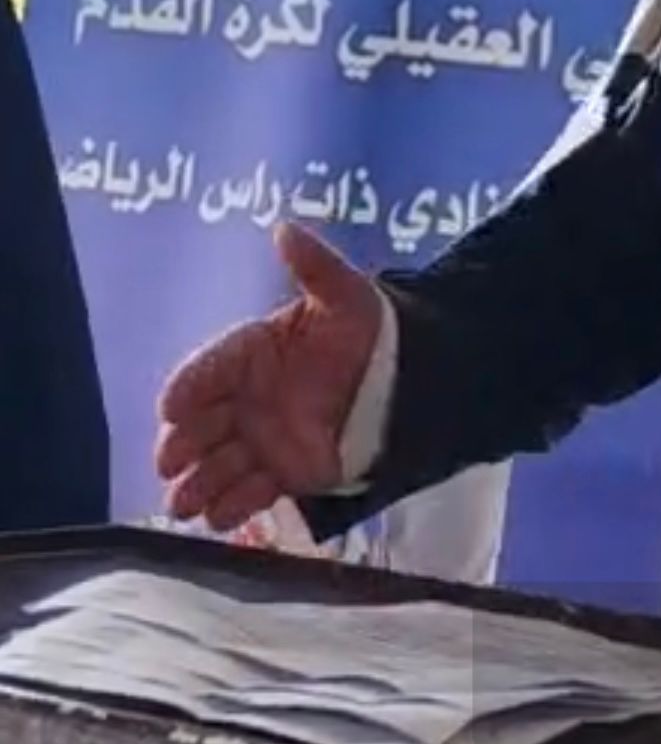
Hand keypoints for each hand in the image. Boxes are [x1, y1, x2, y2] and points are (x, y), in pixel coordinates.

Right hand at [155, 223, 382, 530]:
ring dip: (198, 482)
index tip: (171, 406)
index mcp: (253, 351)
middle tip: (168, 460)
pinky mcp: (285, 471)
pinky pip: (251, 491)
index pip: (211, 367)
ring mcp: (263, 437)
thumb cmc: (370, 330)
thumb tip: (284, 227)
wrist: (409, 379)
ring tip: (184, 501)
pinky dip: (233, 505)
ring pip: (218, 463)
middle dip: (181, 443)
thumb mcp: (346, 294)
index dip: (189, 386)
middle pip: (202, 422)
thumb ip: (314, 265)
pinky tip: (218, 516)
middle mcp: (248, 396)